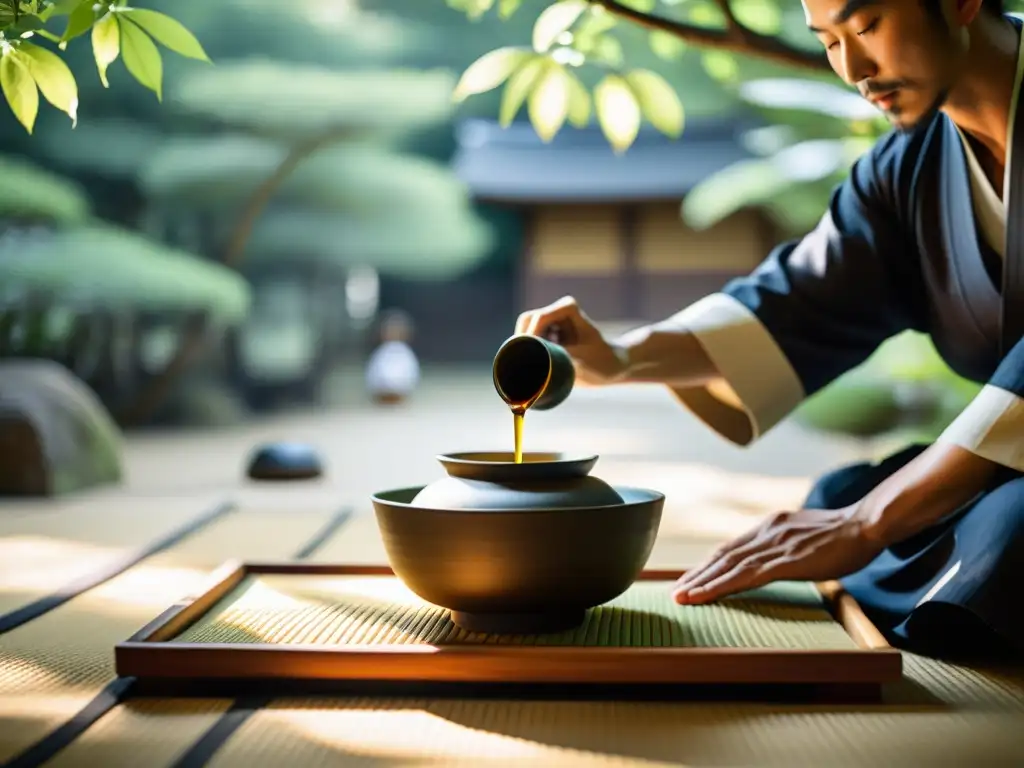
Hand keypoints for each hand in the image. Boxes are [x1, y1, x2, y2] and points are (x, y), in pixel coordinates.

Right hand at [514, 296, 628, 385]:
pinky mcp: (547, 334)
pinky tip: (543, 368)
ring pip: (524, 332)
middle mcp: (557, 310)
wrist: (612, 366)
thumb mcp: (581, 363)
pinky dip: (530, 354)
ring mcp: (551, 321)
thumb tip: (534, 361)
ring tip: (541, 369)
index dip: (531, 337)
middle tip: (527, 366)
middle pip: (526, 321)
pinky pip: (528, 342)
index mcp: (568, 308)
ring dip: (527, 350)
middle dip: (524, 342)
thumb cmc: (602, 363)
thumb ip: (556, 359)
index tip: (532, 359)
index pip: (539, 319)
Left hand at [670, 506, 883, 604]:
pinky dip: (722, 586)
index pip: (731, 549)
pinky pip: (747, 576)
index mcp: (769, 527)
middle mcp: (766, 533)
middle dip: (697, 575)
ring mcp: (775, 546)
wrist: (865, 524)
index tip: (691, 579)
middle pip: (722, 556)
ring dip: (702, 583)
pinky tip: (707, 595)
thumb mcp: (804, 535)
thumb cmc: (843, 535)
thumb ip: (785, 545)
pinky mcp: (787, 561)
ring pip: (729, 567)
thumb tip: (774, 559)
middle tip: (676, 591)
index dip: (708, 565)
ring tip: (682, 596)